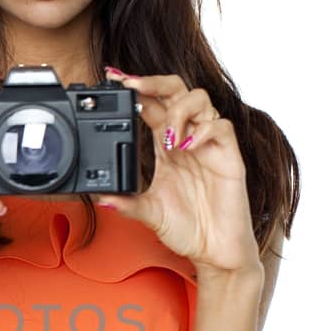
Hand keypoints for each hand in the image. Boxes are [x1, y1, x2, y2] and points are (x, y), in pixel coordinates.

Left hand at [97, 68, 260, 277]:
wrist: (215, 251)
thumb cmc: (188, 228)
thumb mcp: (149, 214)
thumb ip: (127, 203)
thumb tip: (102, 198)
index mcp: (167, 145)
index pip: (152, 104)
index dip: (135, 89)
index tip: (113, 79)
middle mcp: (187, 139)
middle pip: (176, 90)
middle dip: (154, 82)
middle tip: (132, 86)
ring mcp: (209, 145)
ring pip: (200, 99)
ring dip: (179, 110)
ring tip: (168, 138)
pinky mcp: (229, 157)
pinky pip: (222, 127)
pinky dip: (204, 131)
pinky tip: (188, 147)